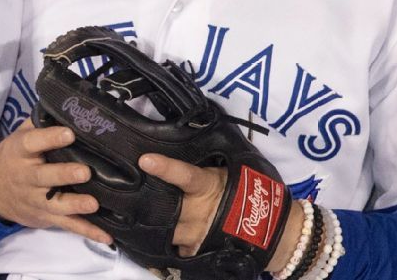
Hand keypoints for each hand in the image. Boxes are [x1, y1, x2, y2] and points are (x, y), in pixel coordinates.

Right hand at [0, 121, 111, 244]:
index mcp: (20, 152)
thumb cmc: (14, 158)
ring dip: (75, 205)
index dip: (50, 138)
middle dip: (64, 175)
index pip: (33, 143)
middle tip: (85, 172)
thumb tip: (67, 103)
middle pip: (44, 177)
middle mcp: (27, 177)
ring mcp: (37, 200)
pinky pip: (68, 225)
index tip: (69, 133)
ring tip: (94, 204)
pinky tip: (106, 236)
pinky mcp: (47, 217)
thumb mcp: (20, 137)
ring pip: (56, 204)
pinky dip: (87, 232)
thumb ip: (40, 122)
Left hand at [139, 154, 303, 271]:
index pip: (184, 175)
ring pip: (163, 229)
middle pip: (164, 207)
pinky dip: (168, 240)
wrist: (267, 229)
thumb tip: (180, 145)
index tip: (145, 160)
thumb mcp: (226, 173)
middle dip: (146, 201)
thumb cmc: (244, 193)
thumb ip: (202, 168)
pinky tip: (162, 234)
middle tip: (129, 195)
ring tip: (139, 215)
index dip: (165, 168)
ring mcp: (195, 234)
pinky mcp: (196, 251)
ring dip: (153, 222)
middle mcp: (197, 212)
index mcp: (206, 187)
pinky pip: (174, 247)